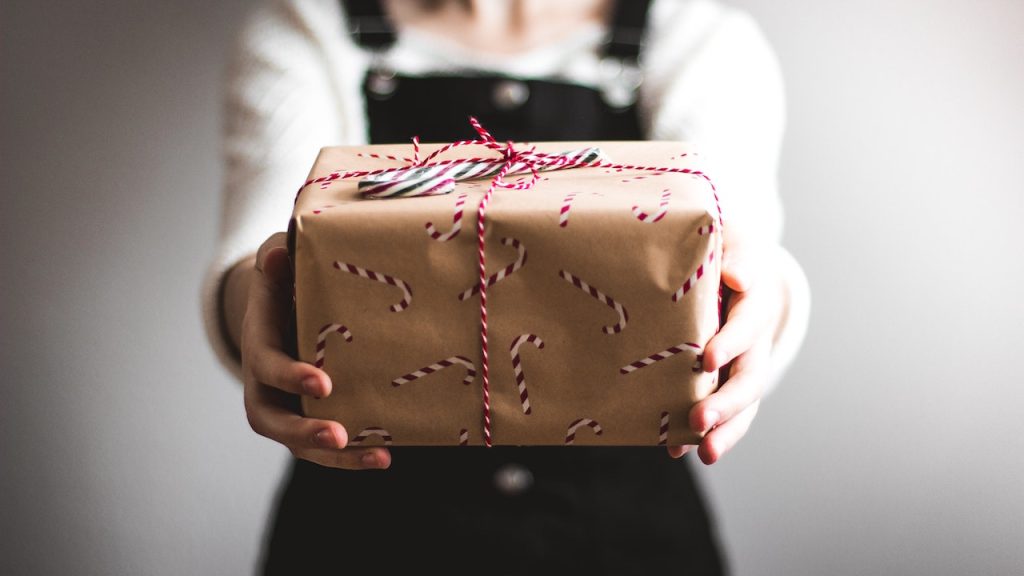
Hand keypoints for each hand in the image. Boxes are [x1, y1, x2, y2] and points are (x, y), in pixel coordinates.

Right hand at [241, 232, 390, 468]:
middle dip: (304, 431)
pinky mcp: (310, 417)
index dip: (291, 376)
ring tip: (378, 457)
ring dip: (336, 457)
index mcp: (259, 344)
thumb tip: (278, 255)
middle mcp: (265, 384)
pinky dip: (352, 456)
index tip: (323, 382)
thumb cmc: (285, 280)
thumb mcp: (279, 261)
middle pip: (272, 421)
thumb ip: (277, 258)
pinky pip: (325, 446)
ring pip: (299, 444)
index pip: (267, 366)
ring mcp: (286, 406)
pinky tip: (386, 455)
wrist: (283, 305)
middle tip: (338, 435)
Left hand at [669, 228, 784, 464]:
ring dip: (725, 431)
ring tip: (705, 454)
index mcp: (755, 304)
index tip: (707, 358)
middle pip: (748, 378)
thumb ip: (735, 256)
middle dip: (726, 403)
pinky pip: (721, 413)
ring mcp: (742, 366)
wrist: (733, 270)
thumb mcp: (731, 242)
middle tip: (699, 421)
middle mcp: (754, 342)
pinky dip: (702, 434)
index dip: (731, 342)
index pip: (748, 324)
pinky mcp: (724, 382)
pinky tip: (676, 450)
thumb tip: (737, 277)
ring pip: (741, 405)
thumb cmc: (724, 251)